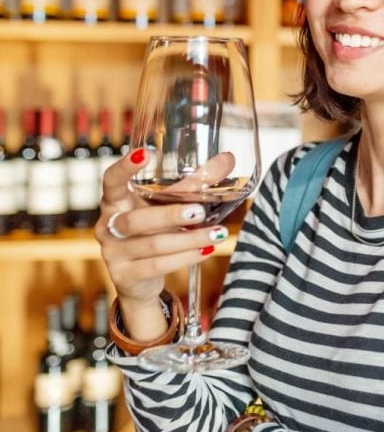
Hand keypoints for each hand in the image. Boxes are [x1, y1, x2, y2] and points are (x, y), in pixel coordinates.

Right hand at [95, 149, 235, 306]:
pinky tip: (207, 250)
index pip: (111, 181)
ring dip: (188, 240)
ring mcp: (113, 252)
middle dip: (169, 216)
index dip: (124, 168)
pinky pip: (157, 266)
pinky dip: (185, 257)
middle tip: (199, 212)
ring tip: (218, 233)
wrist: (138, 277)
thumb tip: (227, 159)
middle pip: (135, 221)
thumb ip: (193, 183)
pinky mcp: (123, 275)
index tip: (145, 154)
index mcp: (116, 201)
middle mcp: (108, 226)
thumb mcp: (169, 204)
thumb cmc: (154, 229)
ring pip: (152, 245)